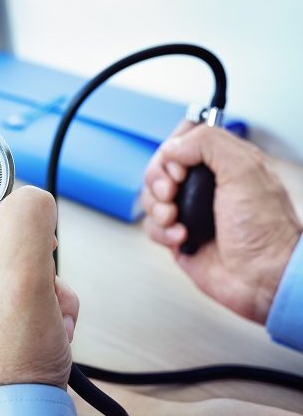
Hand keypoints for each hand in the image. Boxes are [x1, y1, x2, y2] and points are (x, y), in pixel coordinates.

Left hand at [0, 119, 78, 402]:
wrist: (18, 415)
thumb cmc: (4, 359)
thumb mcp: (22, 272)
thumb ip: (27, 216)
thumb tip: (31, 198)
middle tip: (20, 209)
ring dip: (34, 256)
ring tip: (49, 291)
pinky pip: (14, 273)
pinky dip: (42, 285)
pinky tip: (55, 315)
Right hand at [142, 122, 301, 322]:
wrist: (262, 276)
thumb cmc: (265, 230)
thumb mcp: (244, 170)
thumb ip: (208, 143)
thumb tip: (173, 147)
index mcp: (225, 162)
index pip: (184, 139)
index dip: (174, 149)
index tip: (181, 166)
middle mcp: (205, 185)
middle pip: (160, 168)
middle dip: (158, 180)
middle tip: (172, 192)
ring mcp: (190, 211)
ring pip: (151, 197)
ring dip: (158, 208)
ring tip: (177, 219)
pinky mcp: (178, 236)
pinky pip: (152, 226)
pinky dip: (162, 232)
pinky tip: (183, 237)